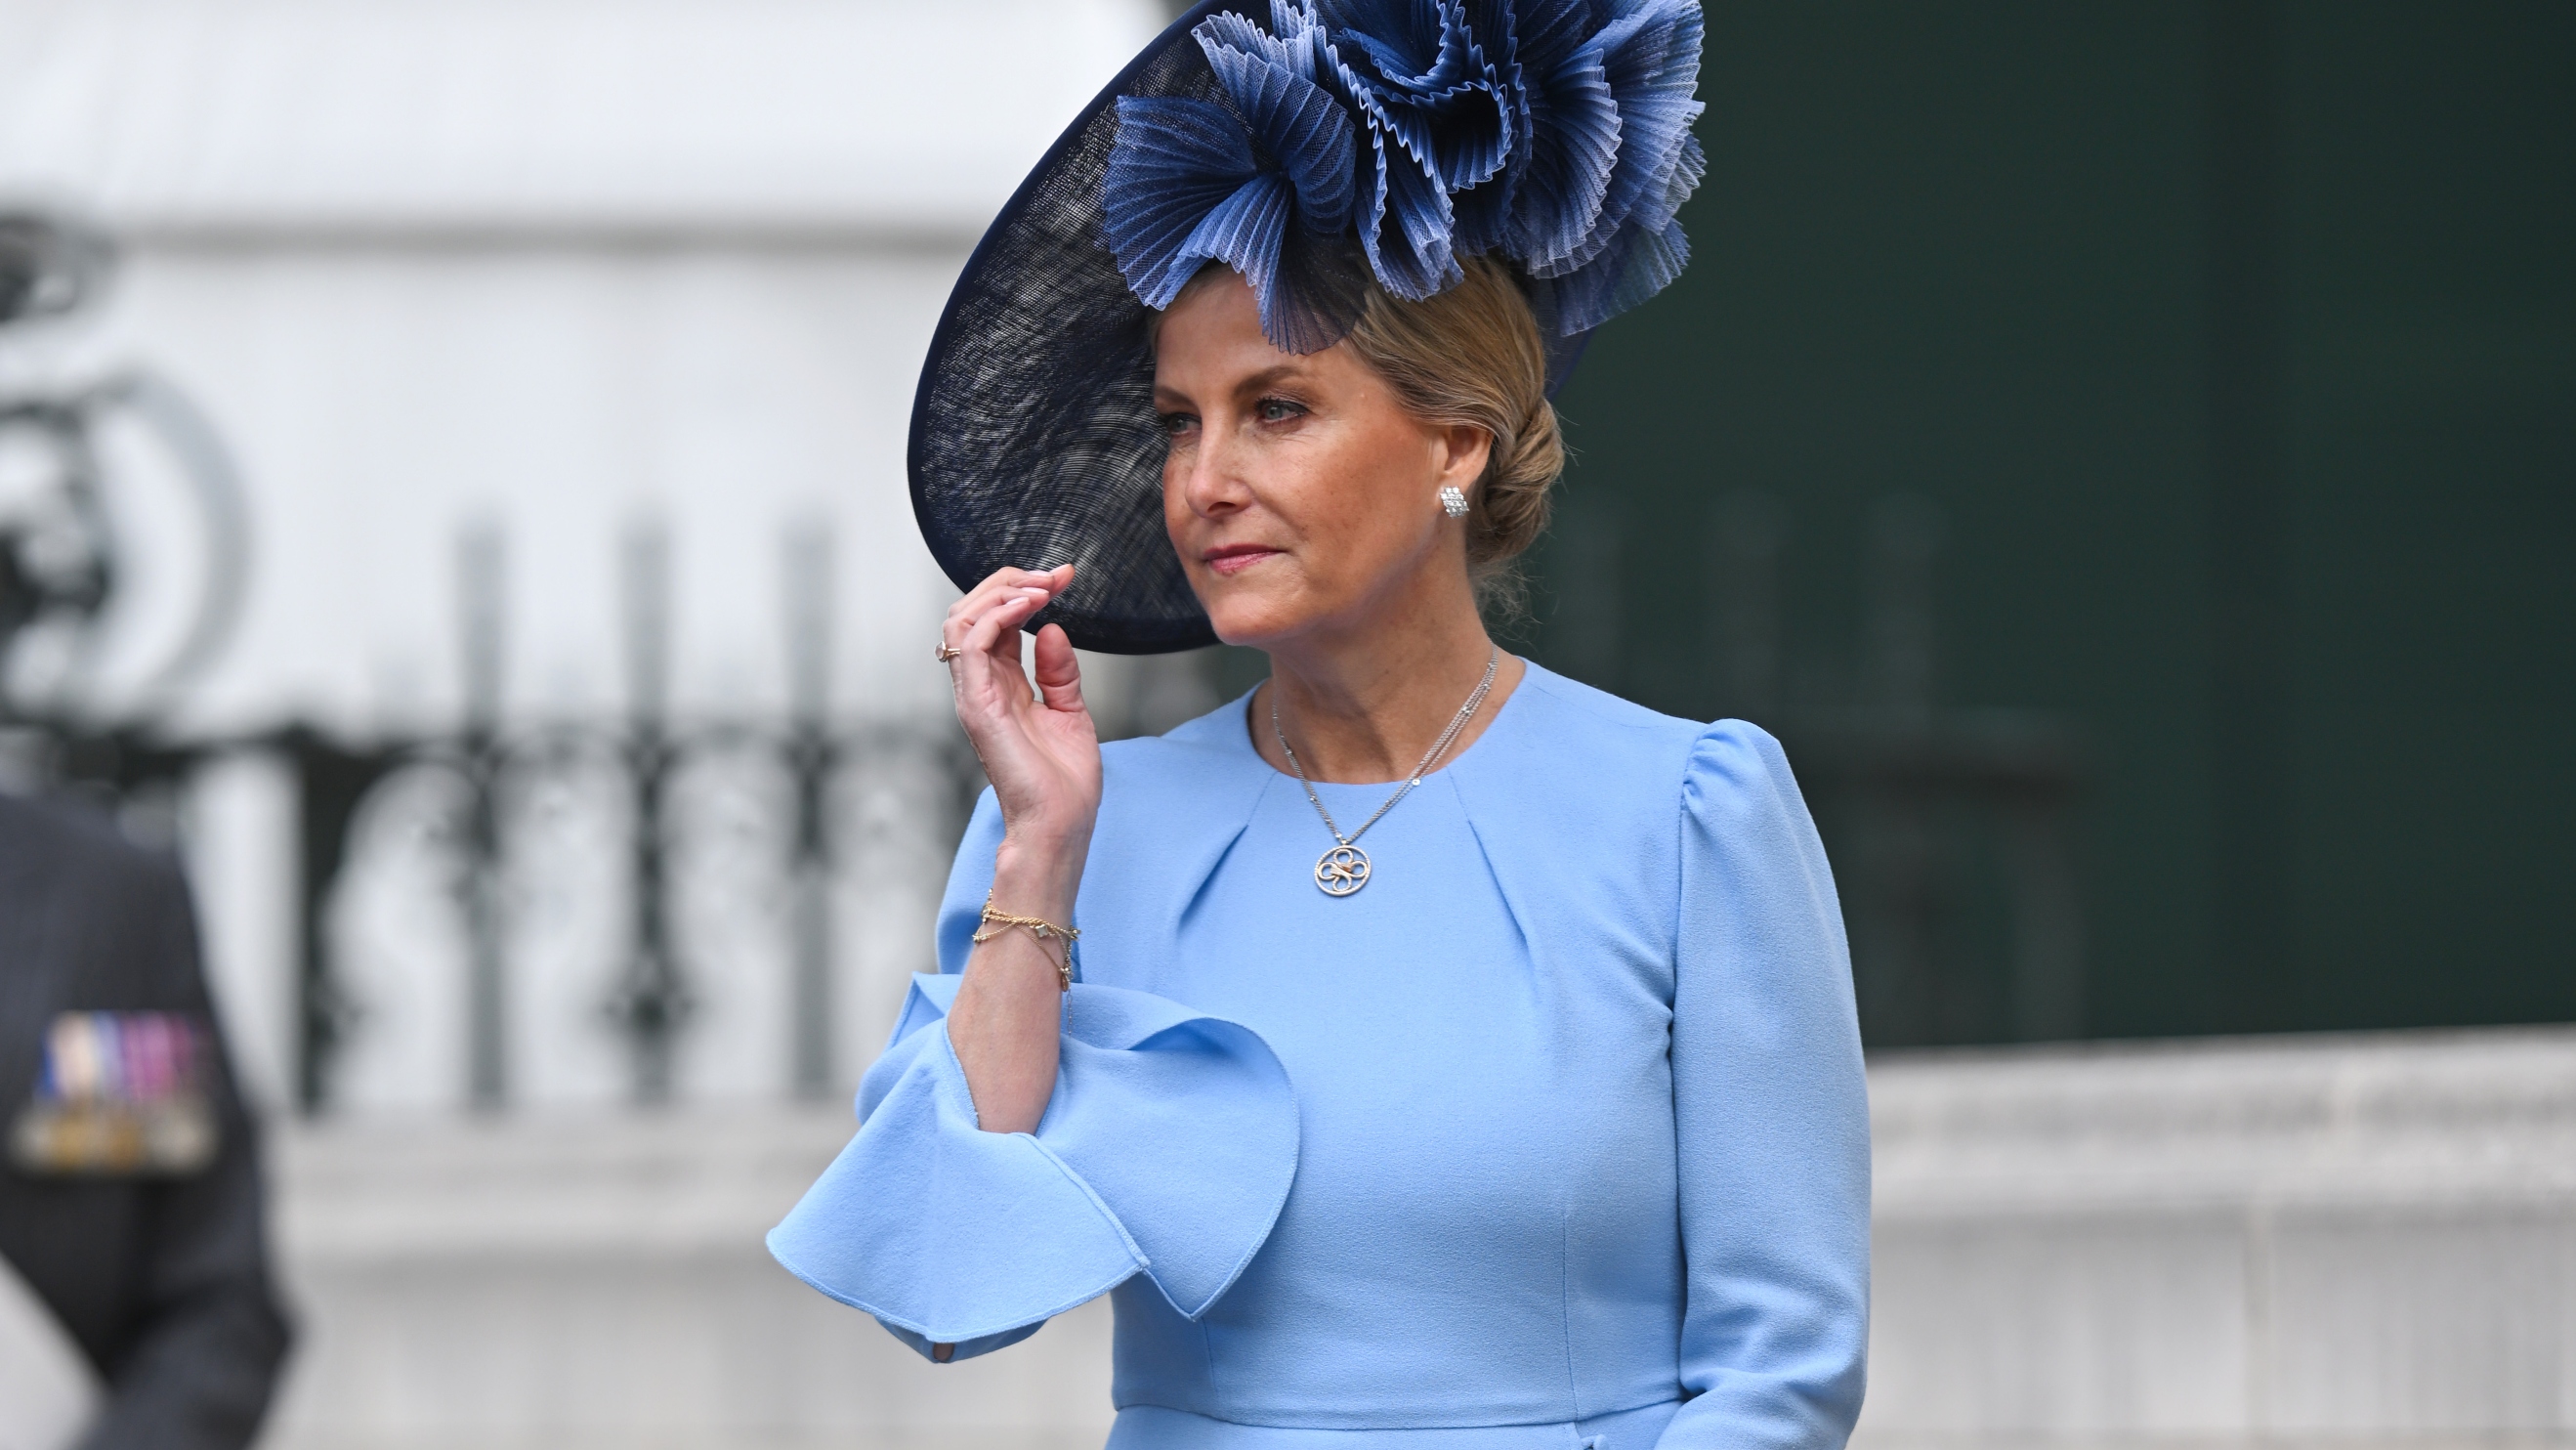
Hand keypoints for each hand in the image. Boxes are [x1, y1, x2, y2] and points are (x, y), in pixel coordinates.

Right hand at [942, 565, 1099, 902]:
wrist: (1061, 825)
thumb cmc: (1064, 784)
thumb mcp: (1071, 712)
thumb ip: (1060, 672)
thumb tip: (1053, 629)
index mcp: (1002, 686)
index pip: (998, 621)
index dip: (1026, 590)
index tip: (1065, 576)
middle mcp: (981, 685)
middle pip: (973, 611)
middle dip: (1012, 580)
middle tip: (1055, 575)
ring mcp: (974, 694)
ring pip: (962, 618)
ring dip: (1002, 591)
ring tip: (1041, 587)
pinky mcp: (977, 704)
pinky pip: (972, 643)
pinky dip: (999, 615)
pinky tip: (1031, 608)